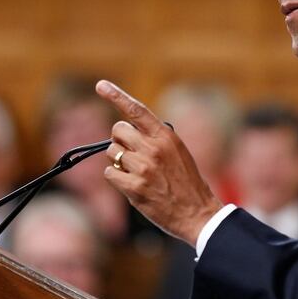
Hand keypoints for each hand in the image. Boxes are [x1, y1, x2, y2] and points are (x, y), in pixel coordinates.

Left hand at [96, 80, 222, 245]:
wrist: (197, 213)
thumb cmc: (186, 181)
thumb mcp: (177, 151)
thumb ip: (155, 138)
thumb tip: (127, 129)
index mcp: (166, 136)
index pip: (137, 110)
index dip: (116, 95)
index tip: (100, 86)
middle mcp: (154, 148)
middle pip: (117, 131)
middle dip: (119, 141)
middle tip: (132, 153)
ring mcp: (143, 168)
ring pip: (111, 153)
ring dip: (118, 162)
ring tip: (138, 173)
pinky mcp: (134, 188)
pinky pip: (110, 173)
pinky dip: (116, 178)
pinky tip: (133, 185)